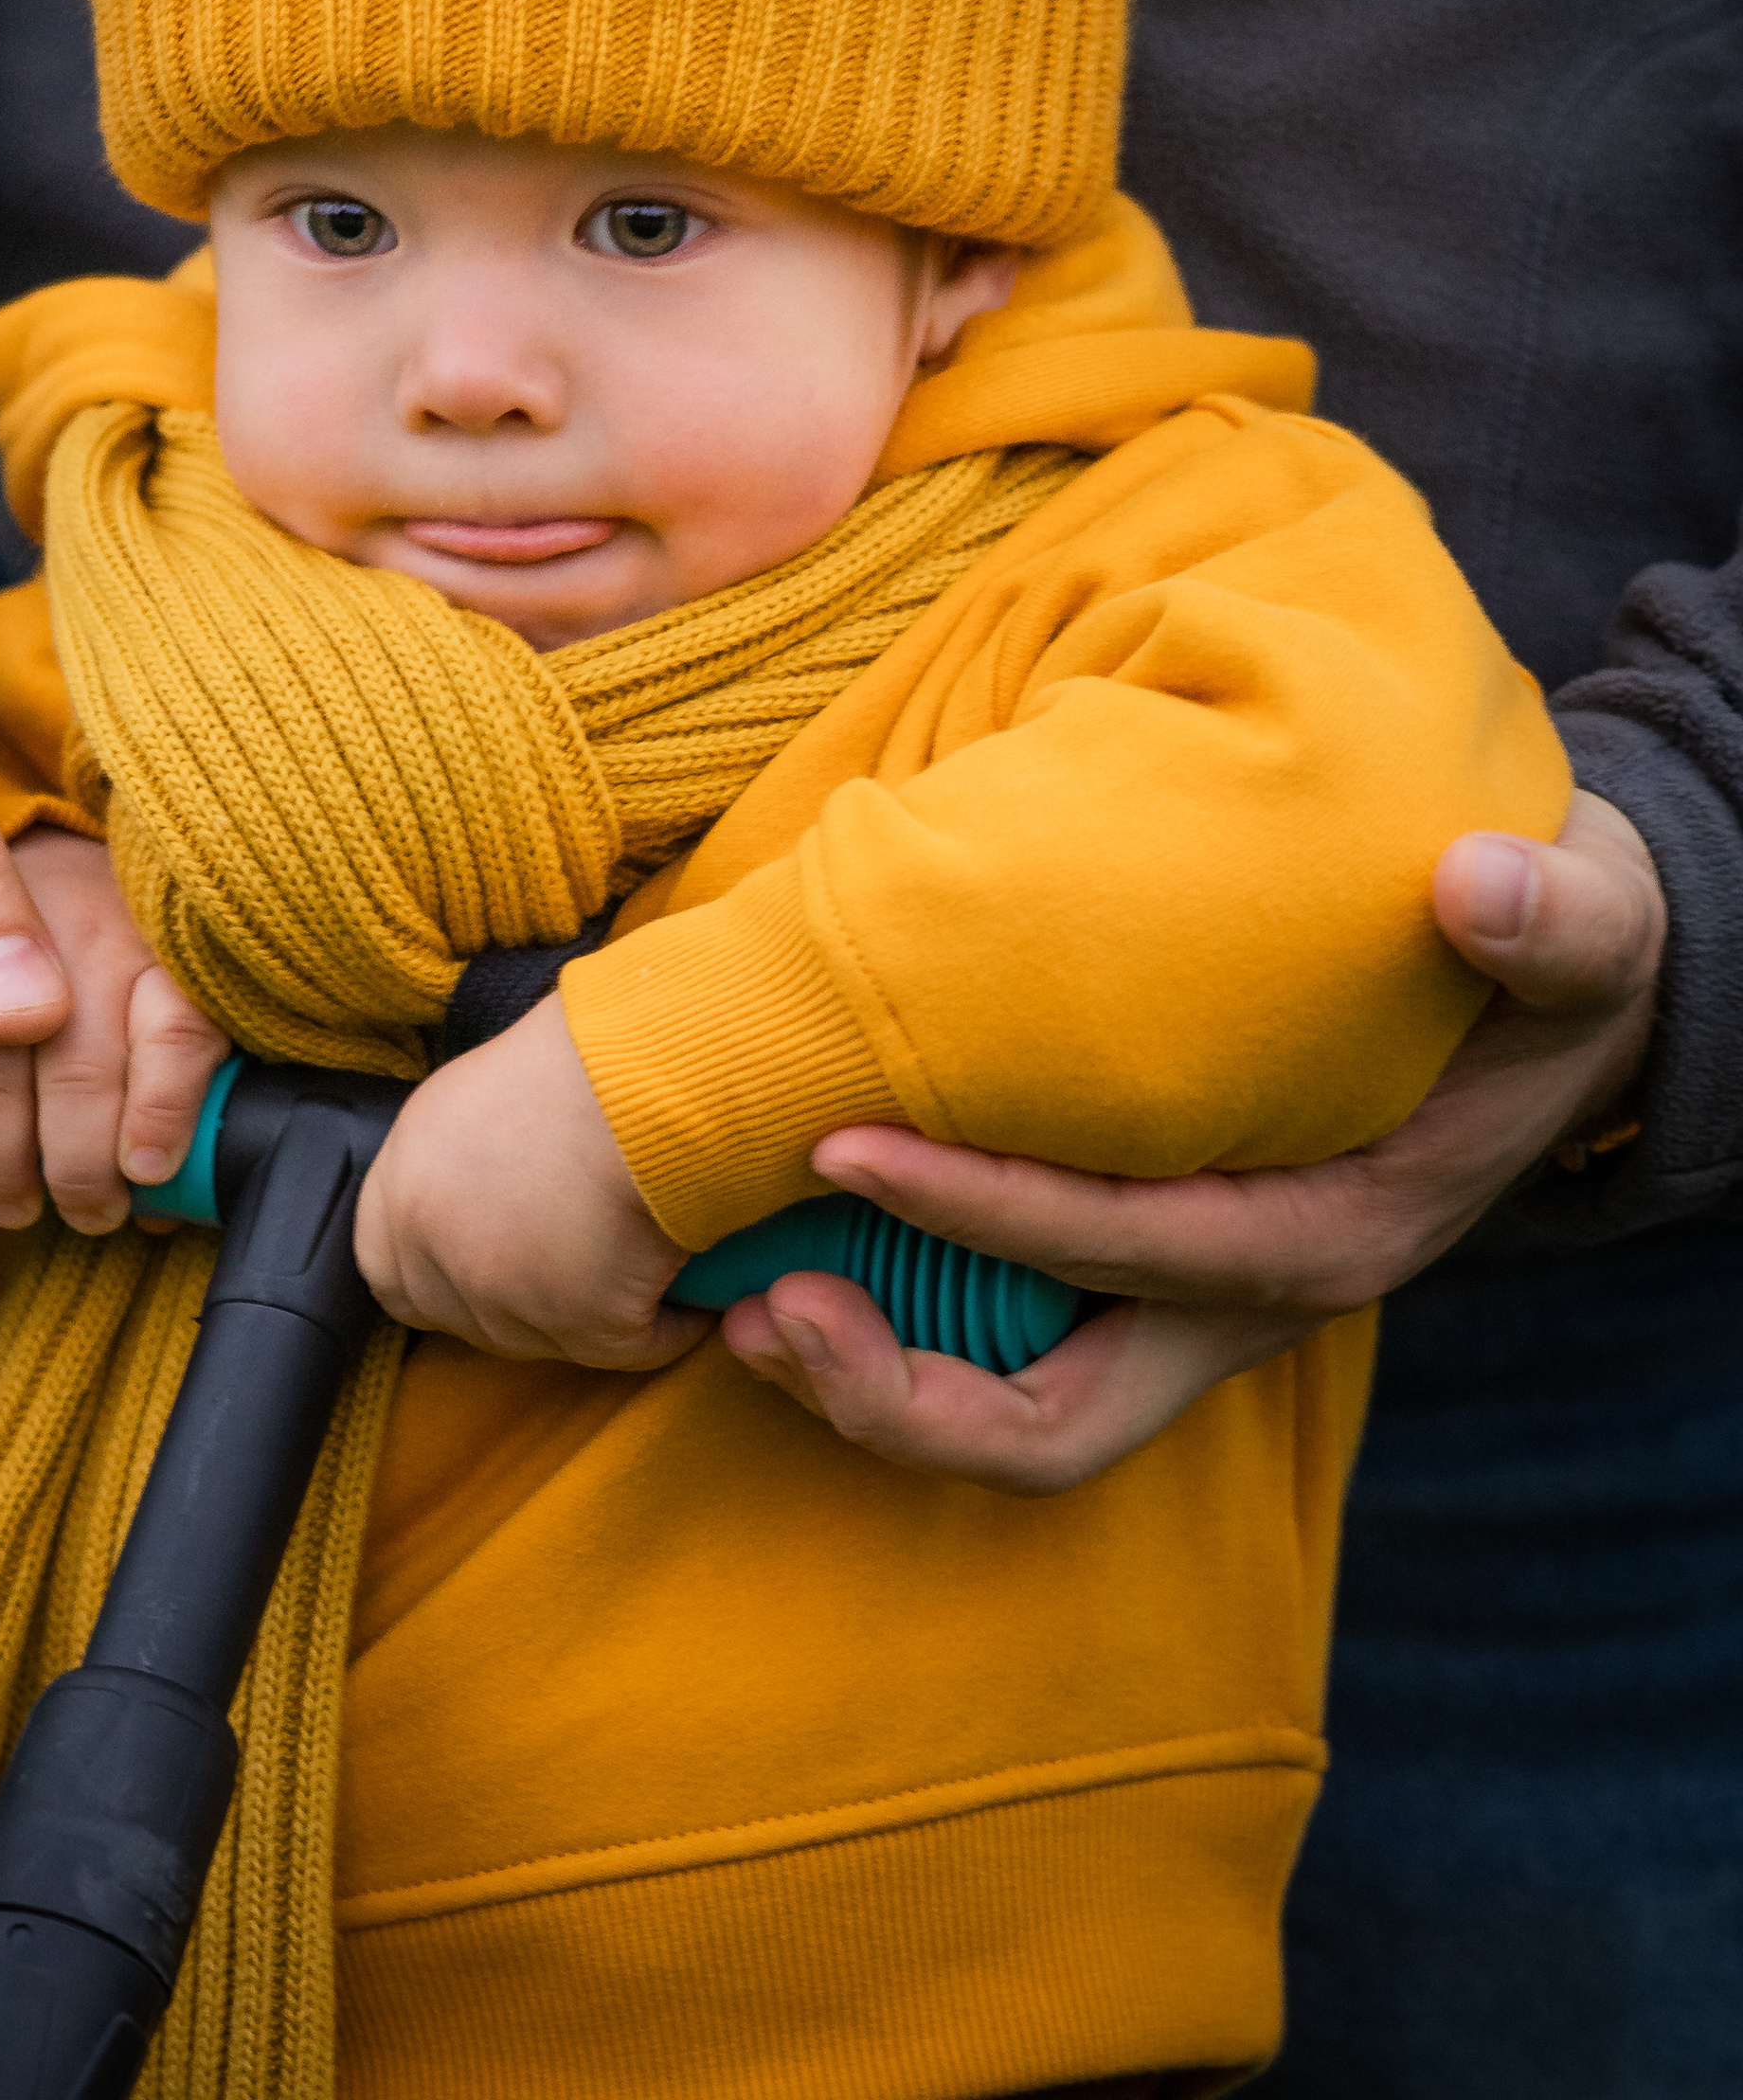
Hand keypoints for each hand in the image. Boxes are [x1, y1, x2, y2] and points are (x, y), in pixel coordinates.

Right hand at [0, 828, 228, 1236]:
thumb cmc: (101, 881)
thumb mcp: (178, 935)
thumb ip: (177, 1034)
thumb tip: (177, 1157)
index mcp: (158, 902)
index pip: (178, 1016)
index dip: (167, 1107)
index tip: (149, 1171)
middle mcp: (78, 888)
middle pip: (79, 1053)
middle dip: (79, 1161)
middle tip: (87, 1214)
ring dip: (0, 1151)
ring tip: (14, 1204)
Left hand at [356, 996, 703, 1369]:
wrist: (643, 1070)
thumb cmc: (576, 1055)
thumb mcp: (474, 1096)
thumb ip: (452, 1164)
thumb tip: (480, 1202)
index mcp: (404, 1181)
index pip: (384, 1271)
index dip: (434, 1277)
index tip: (481, 1266)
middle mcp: (441, 1245)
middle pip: (462, 1317)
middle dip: (513, 1305)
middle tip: (572, 1270)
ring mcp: (507, 1295)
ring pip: (544, 1340)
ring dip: (589, 1317)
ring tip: (636, 1269)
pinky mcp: (584, 1324)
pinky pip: (631, 1348)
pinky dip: (664, 1328)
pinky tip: (688, 1298)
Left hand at [724, 787, 1663, 1491]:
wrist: (1561, 1014)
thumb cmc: (1544, 963)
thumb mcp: (1579, 929)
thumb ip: (1551, 922)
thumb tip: (1478, 892)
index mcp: (1325, 1235)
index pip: (1126, 1250)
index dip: (980, 1213)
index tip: (841, 1146)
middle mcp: (1247, 1302)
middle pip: (1054, 1429)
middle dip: (897, 1394)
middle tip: (756, 1307)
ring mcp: (1191, 1305)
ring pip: (1019, 1417)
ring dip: (877, 1385)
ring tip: (743, 1309)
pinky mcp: (1151, 1274)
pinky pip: (1015, 1347)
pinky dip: (907, 1320)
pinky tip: (803, 1244)